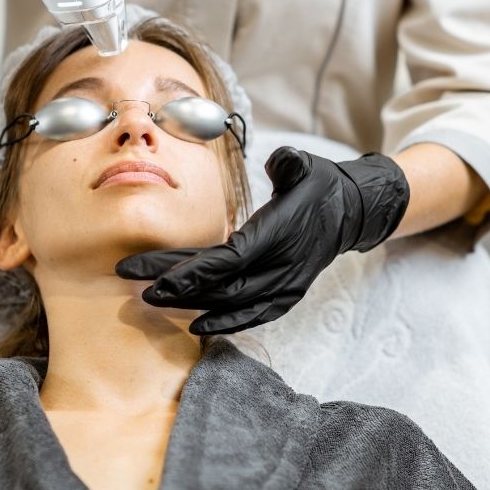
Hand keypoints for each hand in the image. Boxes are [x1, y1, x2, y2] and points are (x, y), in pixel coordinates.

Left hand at [115, 148, 409, 334]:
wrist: (352, 212)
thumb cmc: (320, 184)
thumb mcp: (306, 164)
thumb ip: (288, 163)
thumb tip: (276, 163)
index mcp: (280, 233)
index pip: (230, 258)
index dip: (192, 271)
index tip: (156, 277)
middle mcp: (283, 265)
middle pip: (223, 284)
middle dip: (178, 287)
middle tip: (138, 287)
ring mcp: (287, 284)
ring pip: (234, 302)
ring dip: (193, 304)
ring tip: (152, 301)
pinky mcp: (288, 294)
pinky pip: (254, 315)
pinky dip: (226, 322)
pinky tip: (196, 326)